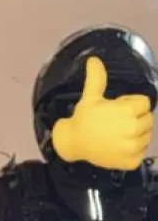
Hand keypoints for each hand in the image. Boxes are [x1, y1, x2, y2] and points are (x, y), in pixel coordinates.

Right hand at [51, 56, 153, 171]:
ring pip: (146, 136)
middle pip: (147, 119)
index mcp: (127, 111)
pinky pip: (141, 153)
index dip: (130, 105)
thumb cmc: (83, 119)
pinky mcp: (131, 161)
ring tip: (117, 135)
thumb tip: (93, 59)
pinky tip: (118, 148)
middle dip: (134, 119)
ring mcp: (133, 147)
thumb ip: (97, 79)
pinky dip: (132, 151)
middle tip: (115, 123)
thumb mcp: (90, 98)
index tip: (116, 110)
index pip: (144, 103)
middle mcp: (133, 129)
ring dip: (135, 135)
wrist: (72, 143)